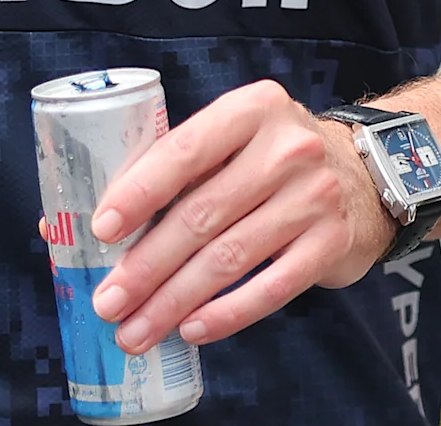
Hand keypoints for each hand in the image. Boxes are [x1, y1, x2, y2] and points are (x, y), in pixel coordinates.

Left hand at [88, 80, 394, 353]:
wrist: (366, 173)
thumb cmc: (271, 160)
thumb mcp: (232, 140)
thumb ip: (169, 170)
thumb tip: (73, 224)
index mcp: (251, 109)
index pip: (184, 150)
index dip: (138, 192)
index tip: (101, 230)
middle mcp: (287, 148)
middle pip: (202, 214)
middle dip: (147, 265)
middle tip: (109, 302)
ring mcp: (315, 196)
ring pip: (230, 257)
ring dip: (175, 300)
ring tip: (136, 330)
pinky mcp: (331, 242)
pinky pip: (271, 287)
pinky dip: (228, 314)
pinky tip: (193, 329)